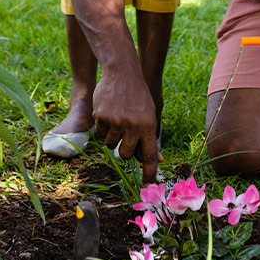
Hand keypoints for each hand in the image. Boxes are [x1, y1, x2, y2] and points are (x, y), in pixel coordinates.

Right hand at [92, 68, 159, 182]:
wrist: (122, 73)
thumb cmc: (138, 96)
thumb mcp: (150, 114)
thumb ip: (150, 137)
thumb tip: (159, 160)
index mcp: (147, 126)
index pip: (149, 156)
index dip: (148, 173)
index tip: (147, 186)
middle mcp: (132, 125)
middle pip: (125, 155)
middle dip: (124, 151)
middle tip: (125, 138)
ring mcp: (115, 121)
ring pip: (110, 145)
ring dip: (112, 138)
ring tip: (117, 120)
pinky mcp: (101, 116)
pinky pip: (100, 133)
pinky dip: (103, 127)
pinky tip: (109, 112)